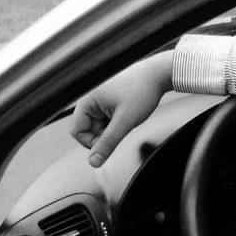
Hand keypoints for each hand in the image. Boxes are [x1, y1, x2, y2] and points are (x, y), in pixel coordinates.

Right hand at [70, 50, 174, 167]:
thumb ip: (107, 143)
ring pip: (98, 126)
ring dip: (111, 129)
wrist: (158, 73)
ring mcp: (99, 99)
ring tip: (126, 118)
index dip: (92, 142)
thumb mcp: (124, 123)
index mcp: (88, 100)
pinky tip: (127, 114)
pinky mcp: (107, 100)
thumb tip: (93, 163)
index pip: (77, 132)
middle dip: (104, 134)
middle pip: (87, 130)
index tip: (111, 139)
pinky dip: (116, 122)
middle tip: (122, 127)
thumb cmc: (141, 92)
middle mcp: (90, 98)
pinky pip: (105, 120)